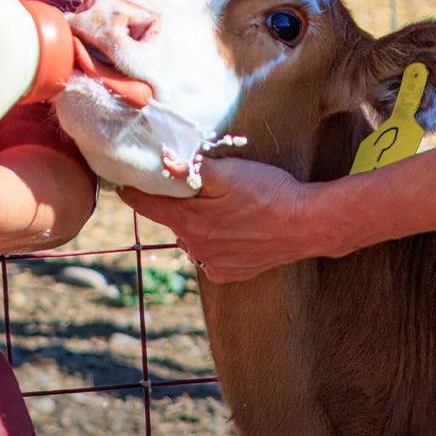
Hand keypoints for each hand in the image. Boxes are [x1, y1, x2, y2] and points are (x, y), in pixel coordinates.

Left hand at [122, 157, 320, 281]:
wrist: (308, 224)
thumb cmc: (269, 193)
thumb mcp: (230, 172)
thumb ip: (192, 169)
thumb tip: (162, 162)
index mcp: (187, 220)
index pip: (143, 204)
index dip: (134, 189)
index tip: (127, 181)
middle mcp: (193, 247)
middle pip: (170, 220)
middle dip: (174, 204)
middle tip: (195, 188)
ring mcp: (211, 263)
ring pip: (190, 239)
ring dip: (197, 225)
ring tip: (223, 210)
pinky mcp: (228, 273)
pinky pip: (210, 256)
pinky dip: (216, 243)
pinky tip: (235, 230)